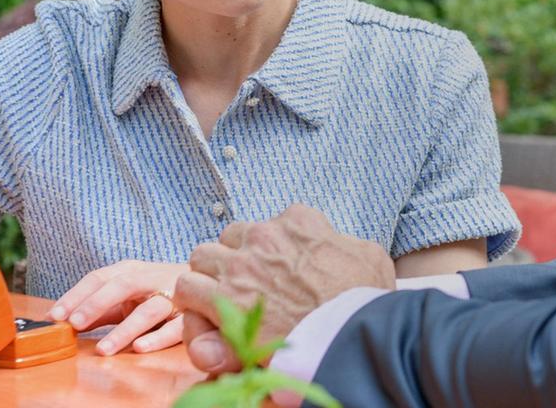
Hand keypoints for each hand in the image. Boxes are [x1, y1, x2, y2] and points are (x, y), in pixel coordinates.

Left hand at [48, 260, 186, 354]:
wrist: (210, 282)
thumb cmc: (160, 290)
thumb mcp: (129, 294)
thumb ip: (102, 308)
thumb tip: (67, 322)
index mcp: (132, 271)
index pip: (99, 278)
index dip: (76, 295)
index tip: (55, 314)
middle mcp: (152, 279)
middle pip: (122, 285)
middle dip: (96, 303)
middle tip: (75, 323)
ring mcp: (173, 297)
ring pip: (148, 311)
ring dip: (125, 330)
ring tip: (104, 349)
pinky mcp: (190, 316)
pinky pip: (175, 328)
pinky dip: (158, 338)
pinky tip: (140, 348)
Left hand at [175, 205, 394, 374]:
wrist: (352, 334)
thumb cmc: (366, 299)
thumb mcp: (369, 257)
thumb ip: (345, 242)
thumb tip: (336, 243)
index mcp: (298, 221)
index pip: (268, 225)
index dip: (267, 251)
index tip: (276, 273)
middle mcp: (264, 235)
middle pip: (229, 238)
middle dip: (233, 259)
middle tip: (244, 287)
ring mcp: (241, 264)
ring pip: (202, 257)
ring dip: (209, 277)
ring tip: (221, 302)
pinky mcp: (224, 297)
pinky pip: (187, 289)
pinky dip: (193, 303)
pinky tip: (208, 317)